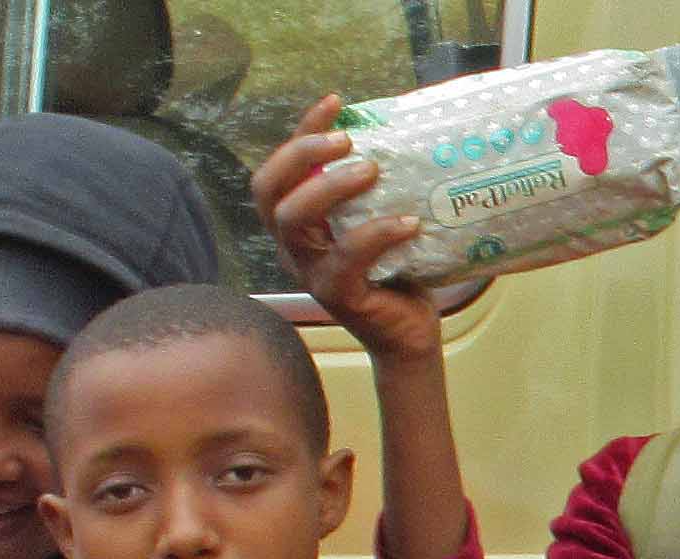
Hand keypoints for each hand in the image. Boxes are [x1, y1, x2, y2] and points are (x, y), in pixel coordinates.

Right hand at [252, 94, 442, 358]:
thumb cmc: (395, 271)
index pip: (279, 170)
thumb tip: (402, 133)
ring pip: (294, 222)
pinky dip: (377, 234)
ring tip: (372, 170)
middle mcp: (294, 246)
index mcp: (298, 224)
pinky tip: (409, 222)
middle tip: (347, 141)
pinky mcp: (337, 296)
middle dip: (302, 155)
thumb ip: (374, 189)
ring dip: (329, 187)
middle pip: (270, 192)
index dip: (299, 133)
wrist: (409, 334)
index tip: (334, 103)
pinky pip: (346, 259)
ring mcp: (310, 271)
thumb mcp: (377, 221)